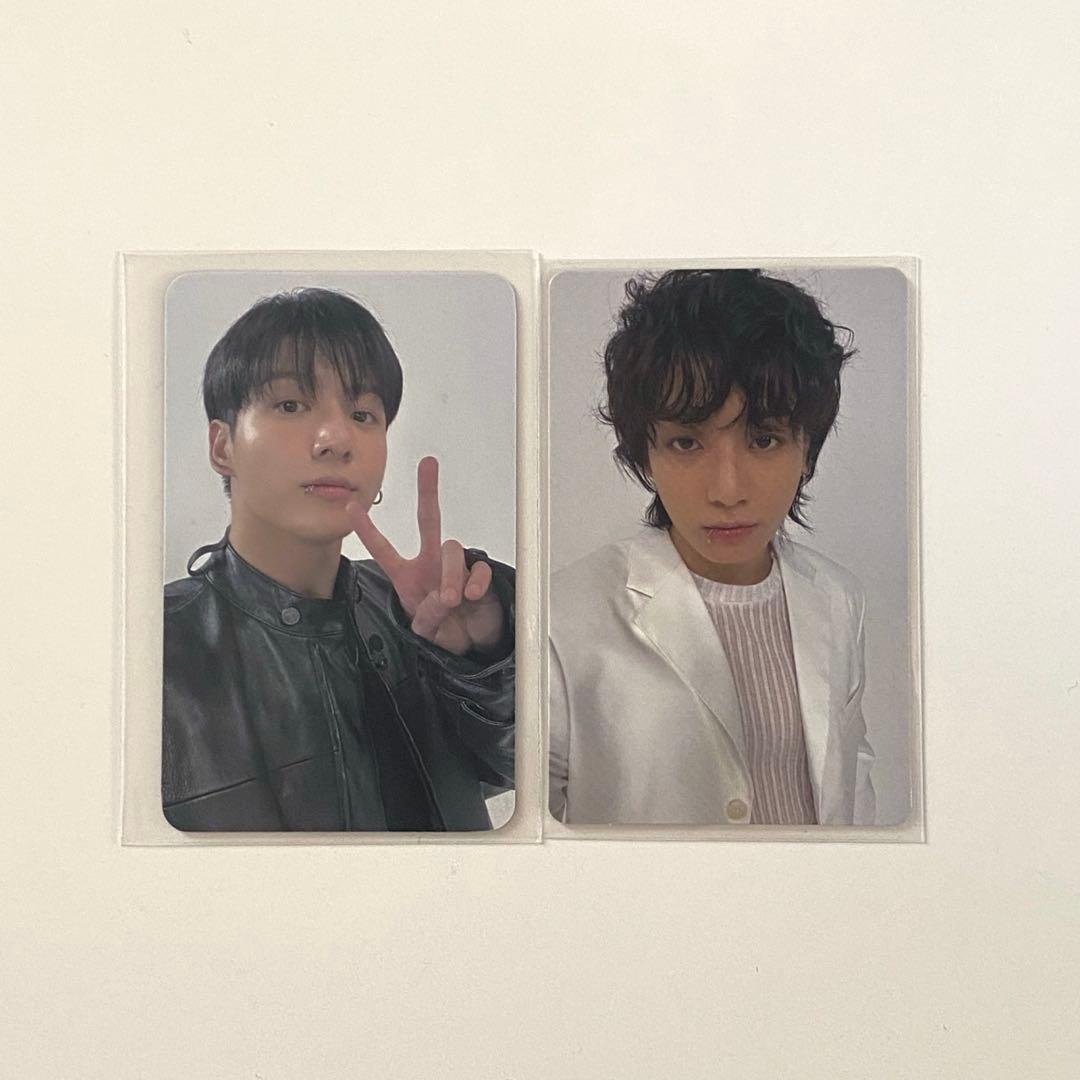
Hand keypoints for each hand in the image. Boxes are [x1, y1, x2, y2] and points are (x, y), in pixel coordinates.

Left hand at [347, 456, 504, 656]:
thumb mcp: (425, 629)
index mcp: (408, 576)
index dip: (368, 530)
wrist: (472, 644)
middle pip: (429, 520)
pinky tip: (473, 596)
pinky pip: (478, 566)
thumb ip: (430, 614)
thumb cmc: (443, 630)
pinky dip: (477, 581)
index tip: (351, 506)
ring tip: (453, 600)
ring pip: (452, 549)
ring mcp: (455, 566)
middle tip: (428, 463)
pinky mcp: (478, 573)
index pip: (384, 549)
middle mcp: (430, 564)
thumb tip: (447, 596)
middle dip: (427, 490)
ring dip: (451, 575)